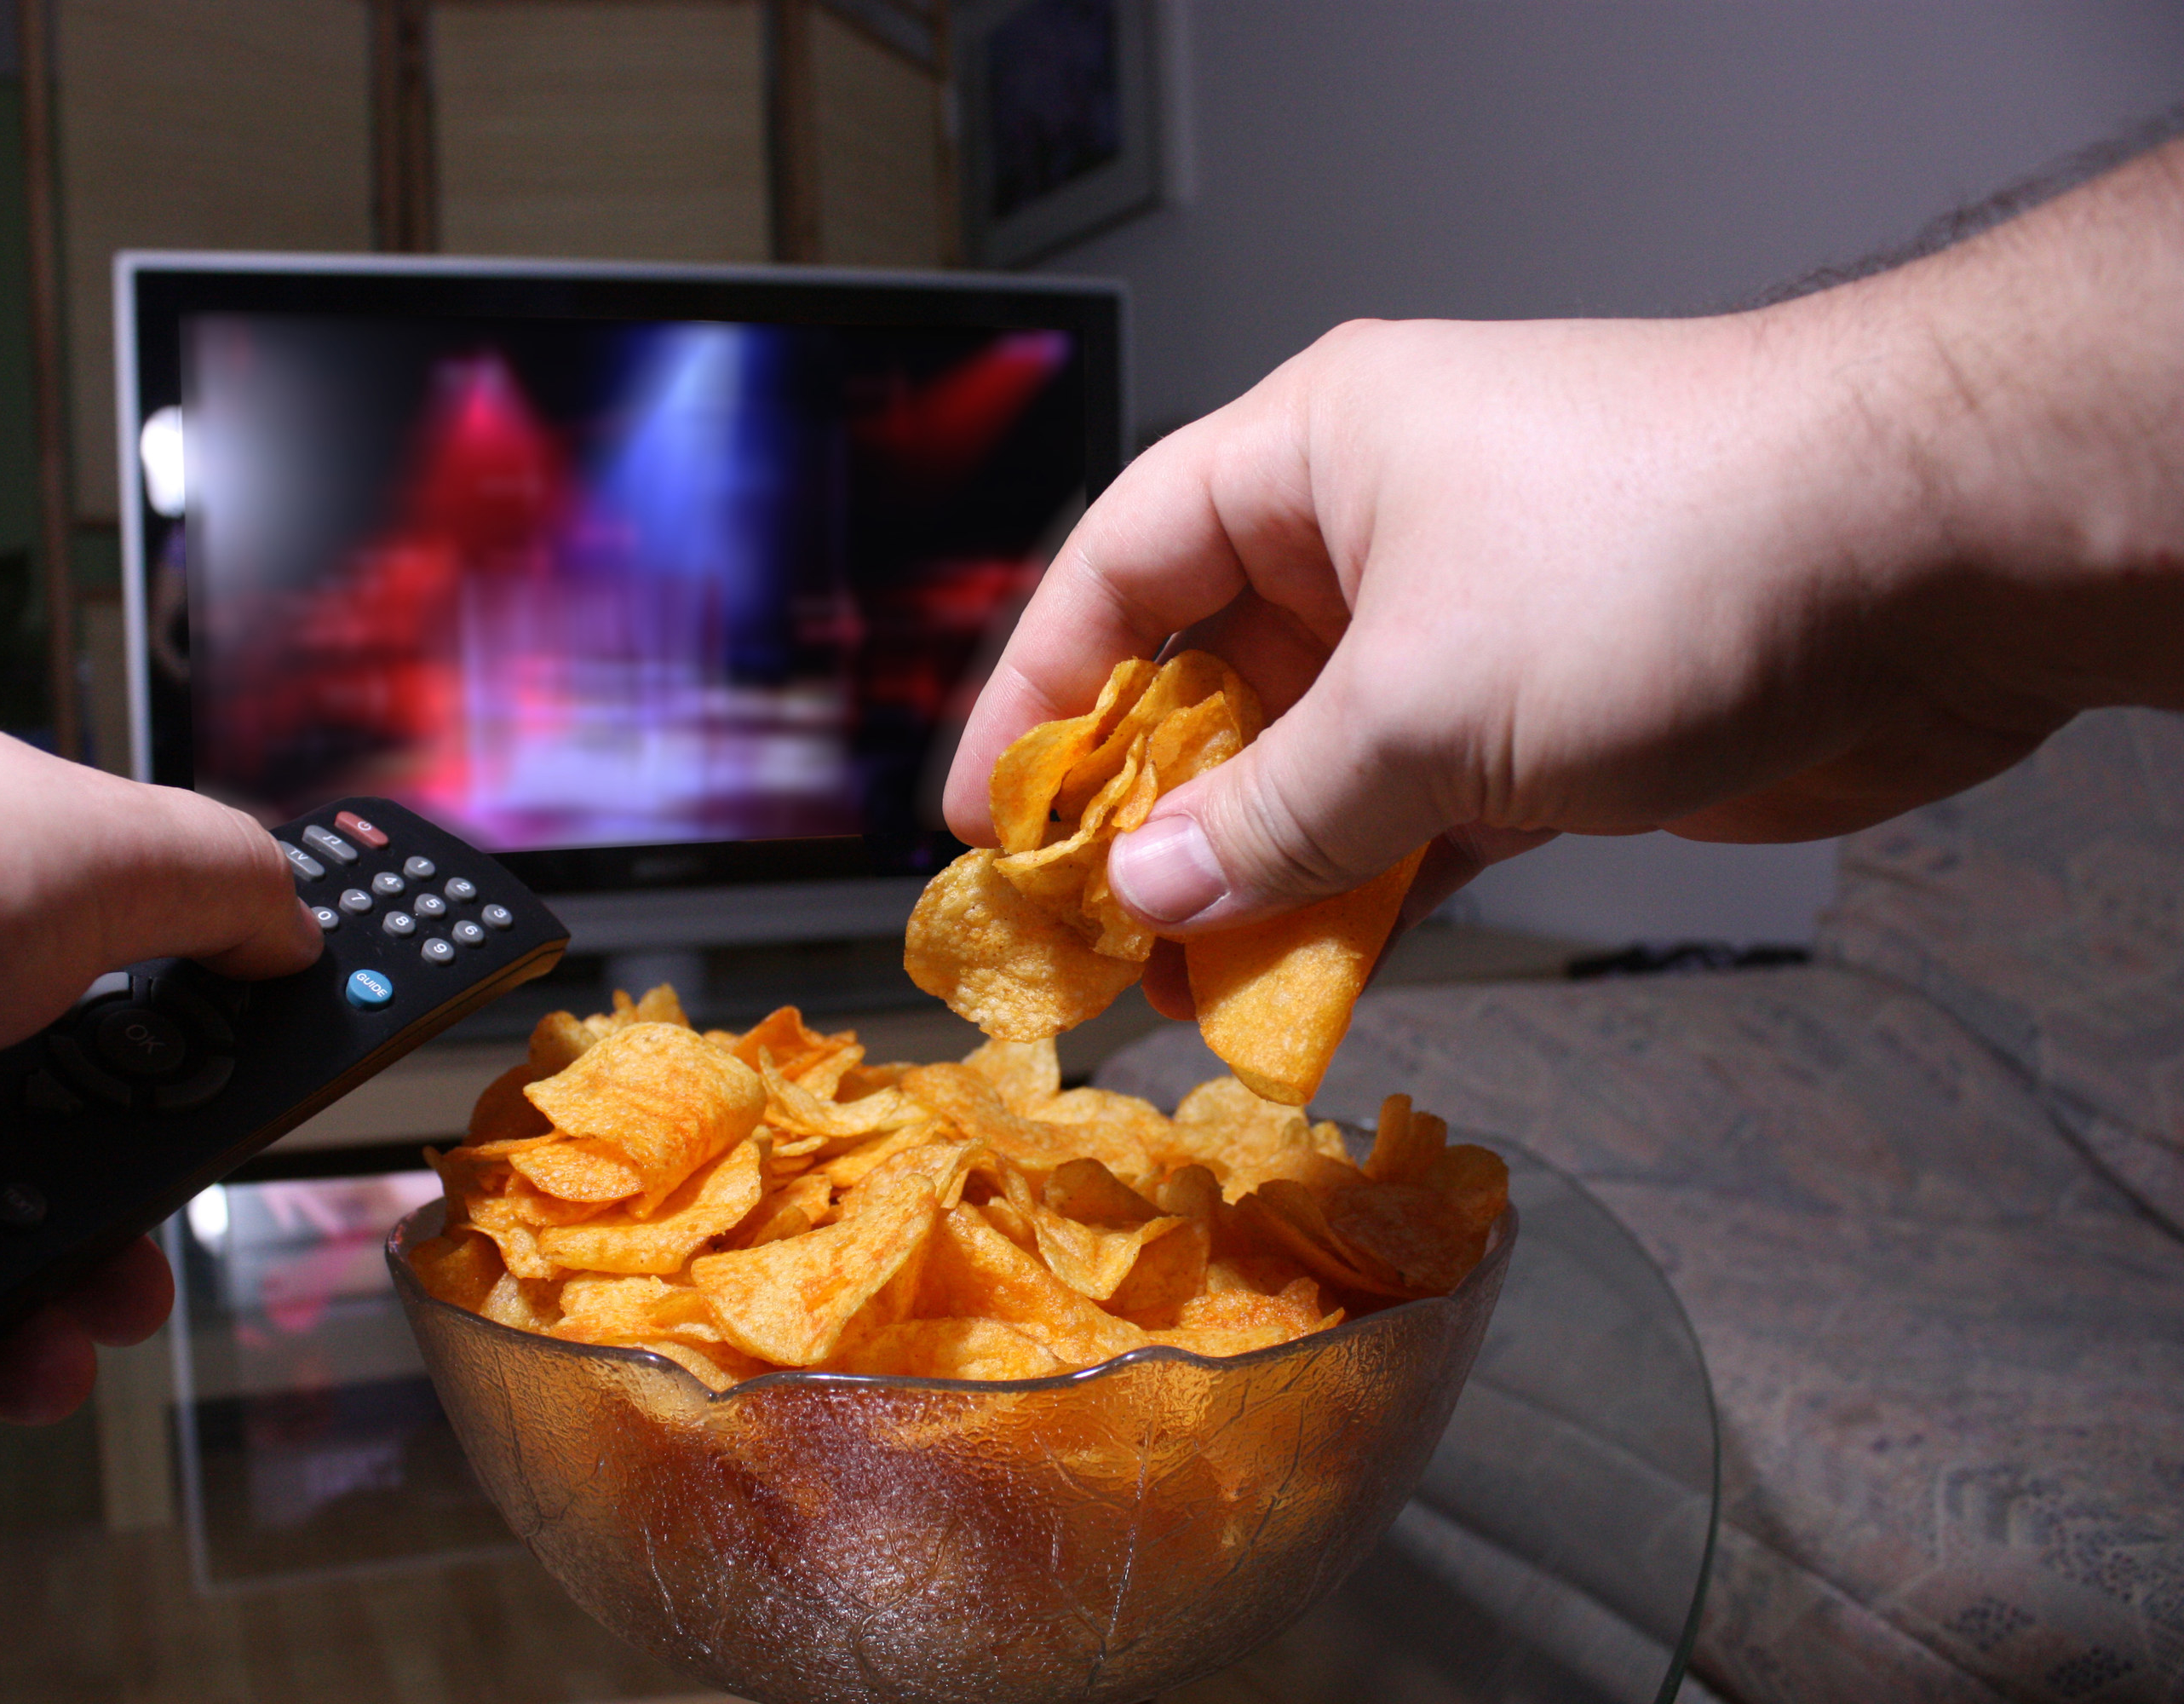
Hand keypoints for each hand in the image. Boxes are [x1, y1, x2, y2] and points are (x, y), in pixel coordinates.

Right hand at [946, 140, 2183, 1018]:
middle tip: (1083, 935)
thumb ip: (1271, 812)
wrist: (1935, 553)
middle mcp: (1375, 530)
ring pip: (1313, 761)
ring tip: (1183, 988)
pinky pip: (1410, 812)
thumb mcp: (1421, 702)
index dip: (1037, 692)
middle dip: (1147, 809)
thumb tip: (1145, 890)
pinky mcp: (1546, 718)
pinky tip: (1310, 974)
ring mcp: (1463, 625)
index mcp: (1315, 454)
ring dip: (1255, 870)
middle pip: (1210, 677)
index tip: (987, 818)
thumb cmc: (1662, 554)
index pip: (1119, 566)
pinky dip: (1363, 887)